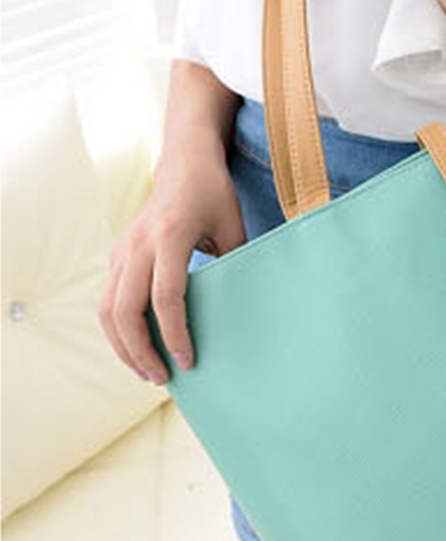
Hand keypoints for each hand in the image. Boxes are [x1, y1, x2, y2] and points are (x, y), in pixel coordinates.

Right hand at [99, 140, 246, 384]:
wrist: (184, 162)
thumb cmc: (214, 194)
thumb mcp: (234, 225)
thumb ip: (235, 264)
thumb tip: (243, 311)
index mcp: (170, 235)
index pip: (165, 297)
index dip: (175, 334)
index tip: (189, 361)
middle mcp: (138, 244)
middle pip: (125, 310)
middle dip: (141, 351)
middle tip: (163, 378)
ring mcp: (122, 249)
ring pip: (107, 308)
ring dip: (124, 346)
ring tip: (147, 372)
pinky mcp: (117, 256)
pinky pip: (108, 300)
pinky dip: (119, 329)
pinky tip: (138, 348)